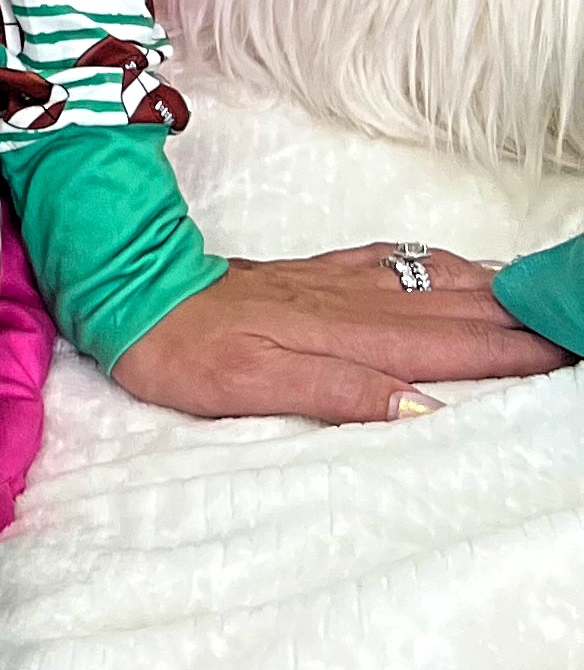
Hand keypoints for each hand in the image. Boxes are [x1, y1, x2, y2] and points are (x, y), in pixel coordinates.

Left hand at [110, 246, 569, 422]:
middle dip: (526, 318)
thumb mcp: (254, 388)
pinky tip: (464, 268)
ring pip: (437, 283)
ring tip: (547, 297)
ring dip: (498, 290)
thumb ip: (343, 394)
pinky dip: (445, 267)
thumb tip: (425, 406)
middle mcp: (353, 302)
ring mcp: (337, 282)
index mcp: (347, 336)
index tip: (568, 353)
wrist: (130, 293)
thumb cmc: (187, 353)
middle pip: (460, 313)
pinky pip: (398, 263)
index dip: (514, 354)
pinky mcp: (316, 274)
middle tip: (576, 326)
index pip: (451, 350)